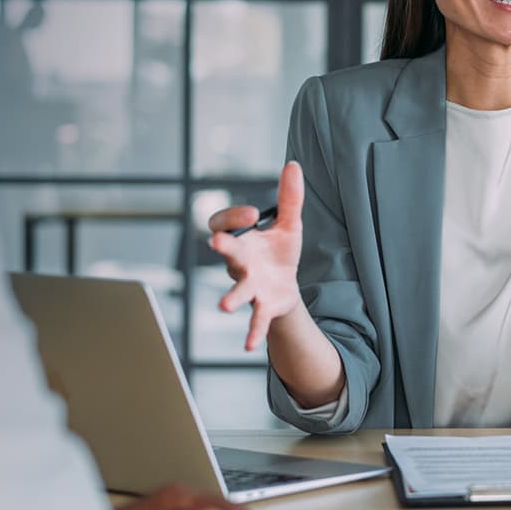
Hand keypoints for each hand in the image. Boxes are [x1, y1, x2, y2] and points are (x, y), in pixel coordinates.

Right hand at [208, 161, 305, 351]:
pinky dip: (252, 332)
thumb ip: (289, 198)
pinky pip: (255, 320)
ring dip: (231, 298)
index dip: (234, 217)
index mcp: (242, 240)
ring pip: (237, 291)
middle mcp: (239, 263)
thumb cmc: (279, 253)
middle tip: (217, 243)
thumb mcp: (288, 224)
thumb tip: (293, 164)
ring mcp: (249, 286)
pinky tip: (247, 345)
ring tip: (225, 306)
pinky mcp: (262, 306)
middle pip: (227, 254)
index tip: (253, 214)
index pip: (223, 224)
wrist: (286, 287)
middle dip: (223, 248)